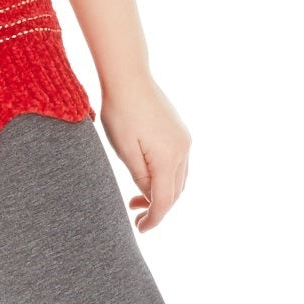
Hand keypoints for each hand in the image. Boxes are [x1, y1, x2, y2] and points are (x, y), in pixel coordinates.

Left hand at [99, 75, 190, 232]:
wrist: (127, 75)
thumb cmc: (119, 110)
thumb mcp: (123, 148)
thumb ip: (140, 176)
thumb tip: (151, 194)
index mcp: (168, 159)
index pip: (164, 201)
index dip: (153, 218)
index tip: (140, 229)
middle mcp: (183, 151)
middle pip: (175, 192)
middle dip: (157, 207)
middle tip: (135, 214)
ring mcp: (184, 139)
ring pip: (178, 178)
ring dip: (162, 192)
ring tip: (137, 197)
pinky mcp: (180, 130)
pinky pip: (178, 162)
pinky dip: (166, 175)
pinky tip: (148, 174)